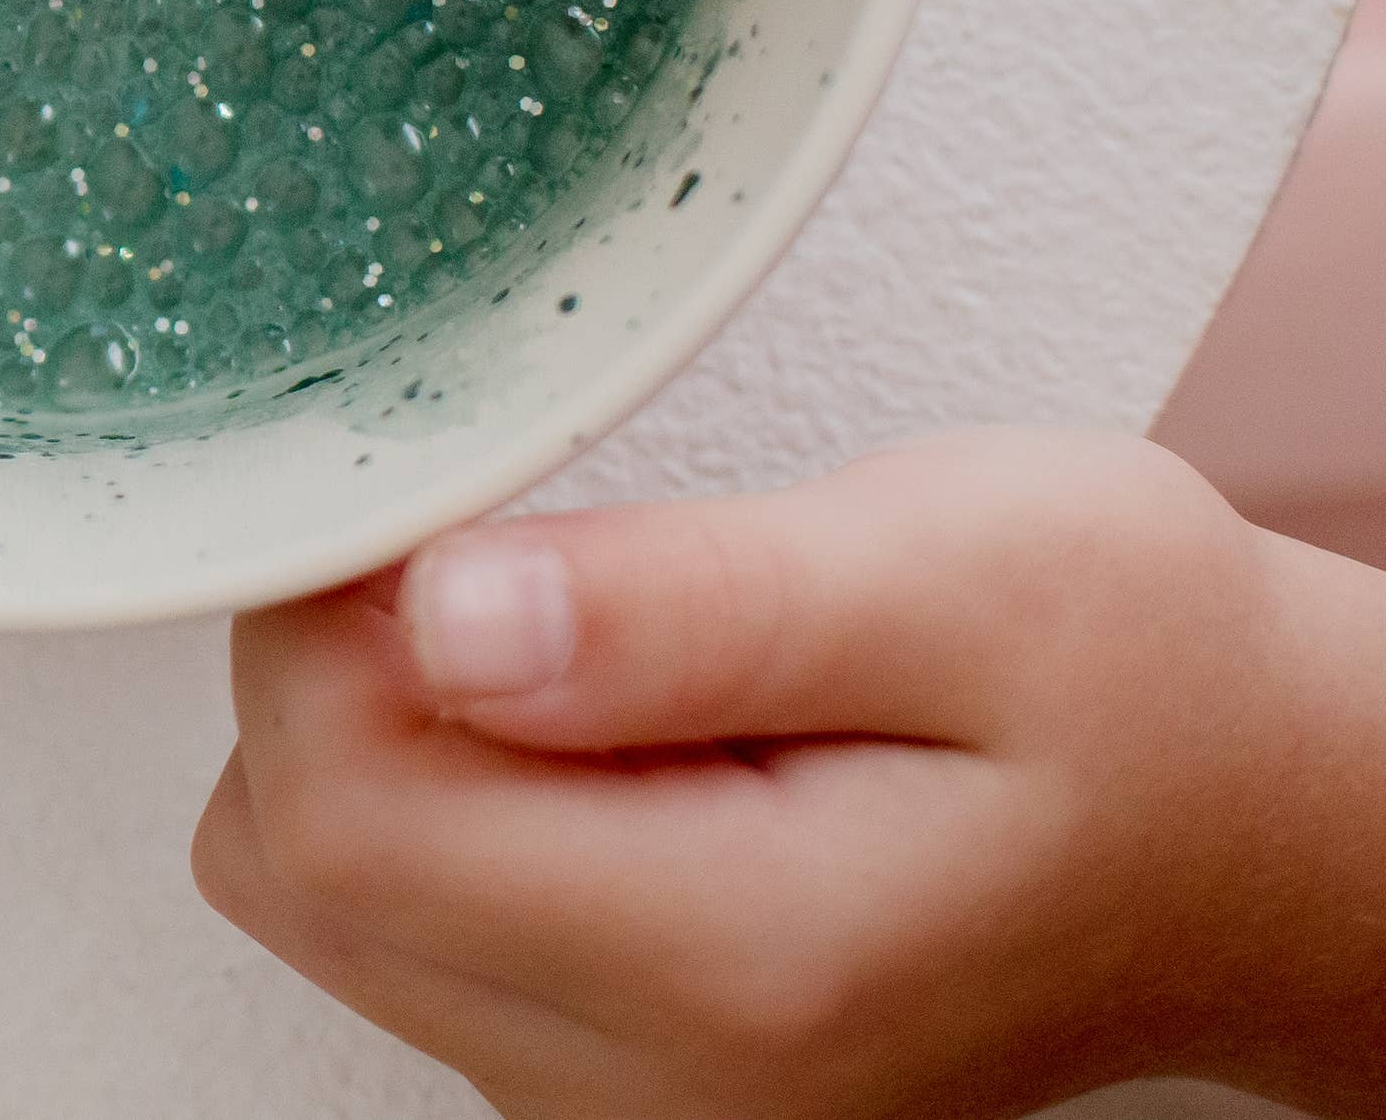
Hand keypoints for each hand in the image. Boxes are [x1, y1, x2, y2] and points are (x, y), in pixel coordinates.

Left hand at [196, 433, 1385, 1116]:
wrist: (1277, 824)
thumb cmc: (1159, 683)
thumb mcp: (965, 565)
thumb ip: (687, 601)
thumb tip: (442, 611)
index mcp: (737, 964)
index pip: (336, 802)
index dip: (333, 612)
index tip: (458, 505)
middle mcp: (649, 1084)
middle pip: (289, 852)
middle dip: (347, 665)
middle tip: (556, 570)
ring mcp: (618, 1096)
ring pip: (316, 884)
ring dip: (395, 727)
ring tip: (613, 652)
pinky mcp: (600, 1059)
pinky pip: (398, 913)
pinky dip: (448, 789)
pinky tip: (605, 726)